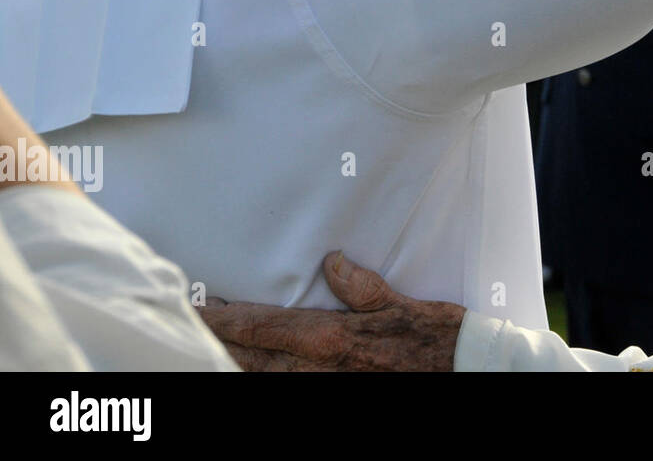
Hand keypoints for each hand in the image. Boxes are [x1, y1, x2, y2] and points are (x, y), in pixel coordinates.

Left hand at [198, 252, 465, 371]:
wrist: (463, 371)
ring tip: (206, 351)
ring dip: (233, 364)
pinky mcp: (334, 397)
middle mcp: (317, 367)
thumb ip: (361, 286)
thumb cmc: (434, 337)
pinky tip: (252, 371)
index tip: (192, 307)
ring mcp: (323, 388)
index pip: (260, 325)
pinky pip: (287, 390)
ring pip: (261, 380)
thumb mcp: (400, 303)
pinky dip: (264, 379)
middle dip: (213, 343)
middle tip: (181, 328)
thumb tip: (332, 263)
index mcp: (330, 336)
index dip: (220, 318)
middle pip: (248, 358)